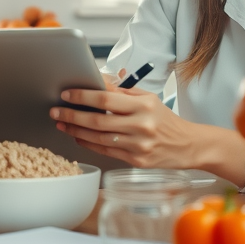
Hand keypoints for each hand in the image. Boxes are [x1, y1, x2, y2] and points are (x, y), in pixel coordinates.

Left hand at [51, 84, 206, 169]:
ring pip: (99, 138)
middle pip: (98, 121)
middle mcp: (141, 126)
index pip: (106, 99)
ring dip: (76, 130)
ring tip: (62, 123)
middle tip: (56, 111)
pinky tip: (78, 136)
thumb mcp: (148, 99)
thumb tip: (96, 82)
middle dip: (72, 115)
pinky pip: (106, 151)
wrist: (188, 145)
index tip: (66, 94)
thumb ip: (122, 92)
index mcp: (144, 106)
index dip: (82, 97)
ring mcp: (138, 146)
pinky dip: (88, 144)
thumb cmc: (165, 120)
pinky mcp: (136, 161)